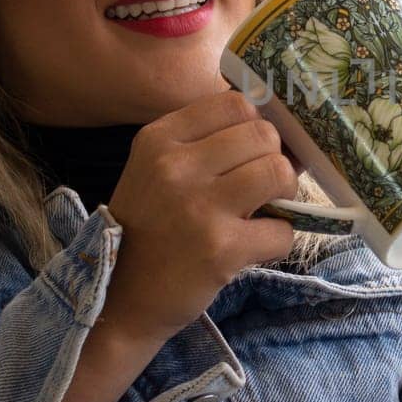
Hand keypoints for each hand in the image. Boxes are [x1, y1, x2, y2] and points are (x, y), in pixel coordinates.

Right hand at [101, 89, 299, 343]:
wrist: (118, 299)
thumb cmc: (147, 229)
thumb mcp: (154, 170)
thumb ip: (202, 144)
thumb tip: (274, 129)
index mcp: (159, 139)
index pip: (235, 103)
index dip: (256, 127)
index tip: (253, 152)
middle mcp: (176, 166)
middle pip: (263, 135)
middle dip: (273, 161)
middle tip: (263, 187)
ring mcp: (199, 206)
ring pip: (278, 172)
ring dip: (284, 195)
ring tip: (263, 213)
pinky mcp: (221, 248)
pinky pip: (282, 230)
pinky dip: (278, 240)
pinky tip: (254, 248)